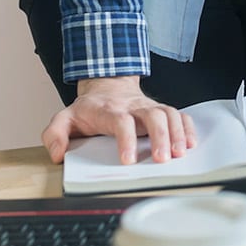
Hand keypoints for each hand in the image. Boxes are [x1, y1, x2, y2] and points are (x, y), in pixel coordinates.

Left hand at [41, 76, 195, 165]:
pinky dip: (188, 128)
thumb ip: (55, 134)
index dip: (126, 139)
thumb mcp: (64, 118)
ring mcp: (149, 107)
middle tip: (162, 159)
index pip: (121, 121)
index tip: (128, 160)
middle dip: (160, 137)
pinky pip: (179, 115)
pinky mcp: (161, 110)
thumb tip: (58, 154)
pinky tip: (190, 144)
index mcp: (109, 111)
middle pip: (153, 115)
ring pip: (169, 114)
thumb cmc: (88, 109)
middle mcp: (133, 107)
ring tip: (180, 154)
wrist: (107, 85)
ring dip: (177, 134)